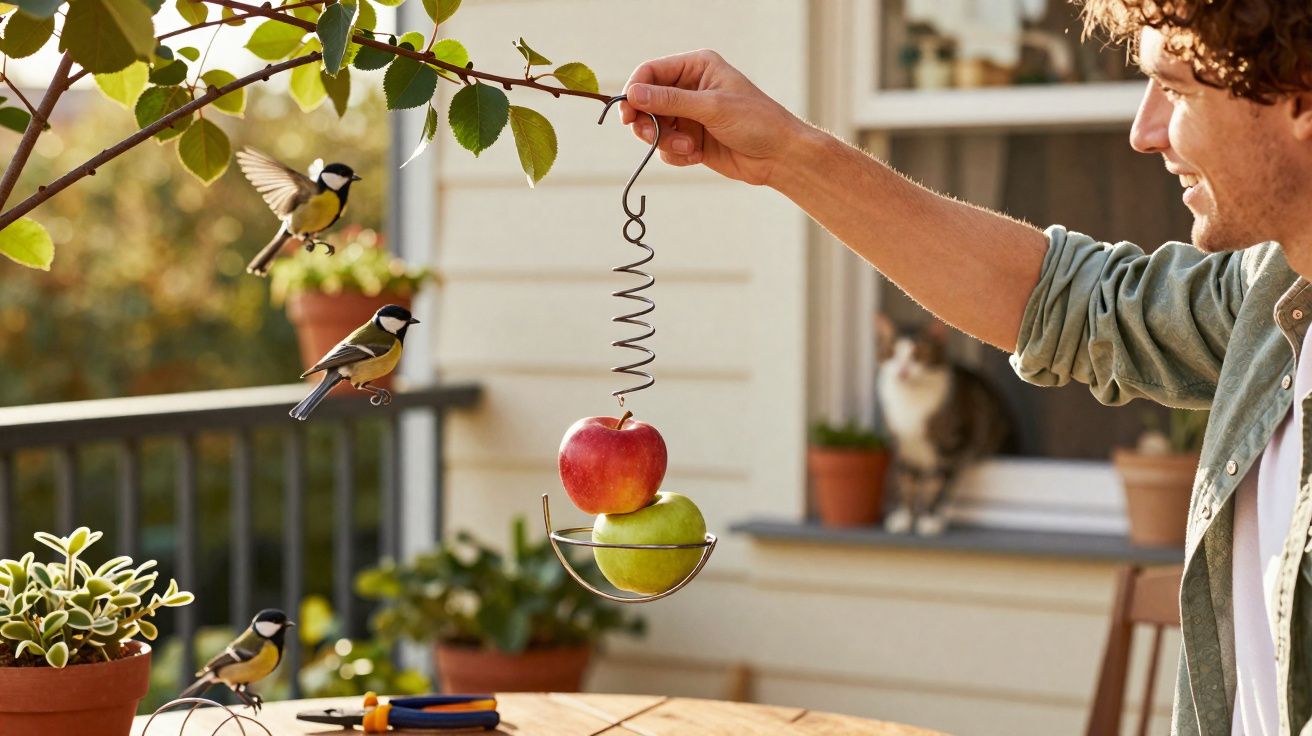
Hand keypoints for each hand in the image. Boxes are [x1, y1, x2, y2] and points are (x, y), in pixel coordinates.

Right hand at [619, 50, 811, 186]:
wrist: (779, 157)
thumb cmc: (756, 122)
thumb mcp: (712, 107)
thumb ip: (670, 101)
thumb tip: (632, 94)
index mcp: (696, 67)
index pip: (651, 72)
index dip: (635, 91)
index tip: (627, 114)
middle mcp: (689, 88)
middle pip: (646, 102)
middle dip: (648, 123)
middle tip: (652, 137)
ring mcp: (689, 115)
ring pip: (653, 128)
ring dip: (665, 142)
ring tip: (690, 149)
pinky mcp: (690, 140)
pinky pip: (665, 148)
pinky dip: (676, 155)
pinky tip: (696, 156)